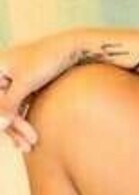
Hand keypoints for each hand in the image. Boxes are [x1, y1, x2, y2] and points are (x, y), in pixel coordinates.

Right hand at [0, 32, 77, 152]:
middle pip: (1, 106)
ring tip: (30, 146)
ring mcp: (12, 80)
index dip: (2, 116)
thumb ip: (9, 103)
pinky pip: (18, 107)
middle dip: (12, 127)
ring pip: (9, 110)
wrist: (74, 48)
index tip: (11, 131)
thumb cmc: (49, 60)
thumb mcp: (26, 83)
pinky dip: (23, 121)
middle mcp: (1, 72)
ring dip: (17, 128)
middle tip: (27, 145)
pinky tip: (27, 138)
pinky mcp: (25, 87)